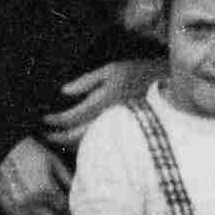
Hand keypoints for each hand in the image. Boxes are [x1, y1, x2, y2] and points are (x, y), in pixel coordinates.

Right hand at [0, 136, 72, 214]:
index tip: (74, 213)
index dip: (72, 214)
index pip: (66, 212)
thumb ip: (67, 179)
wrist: (4, 149)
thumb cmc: (31, 153)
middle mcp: (33, 203)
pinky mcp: (7, 211)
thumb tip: (80, 193)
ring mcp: (19, 209)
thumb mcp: (53, 161)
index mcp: (47, 189)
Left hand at [43, 59, 162, 149]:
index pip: (71, 118)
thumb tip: (64, 92)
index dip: (55, 120)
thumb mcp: (112, 69)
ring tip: (58, 139)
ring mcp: (117, 130)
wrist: (171, 88)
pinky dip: (86, 144)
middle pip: (76, 137)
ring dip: (70, 143)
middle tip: (45, 135)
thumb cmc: (140, 73)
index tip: (44, 119)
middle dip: (57, 137)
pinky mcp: (124, 135)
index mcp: (103, 102)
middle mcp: (108, 120)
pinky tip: (79, 140)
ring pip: (88, 144)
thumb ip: (87, 81)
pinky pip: (100, 144)